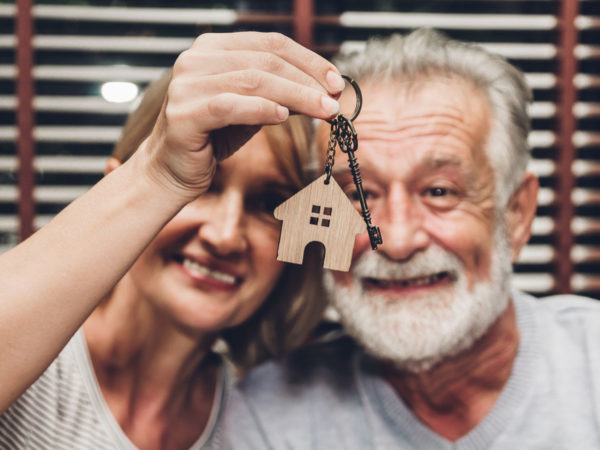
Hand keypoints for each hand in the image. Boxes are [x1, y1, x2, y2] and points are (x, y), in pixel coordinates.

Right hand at [141, 32, 344, 200]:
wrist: (173, 169)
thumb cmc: (214, 136)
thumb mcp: (254, 109)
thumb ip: (282, 94)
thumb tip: (325, 90)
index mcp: (213, 48)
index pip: (270, 43)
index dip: (308, 59)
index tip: (335, 80)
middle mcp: (197, 59)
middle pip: (265, 61)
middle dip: (307, 80)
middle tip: (334, 100)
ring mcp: (187, 85)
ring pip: (253, 81)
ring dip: (296, 96)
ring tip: (323, 111)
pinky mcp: (184, 114)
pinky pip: (230, 106)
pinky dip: (261, 109)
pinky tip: (284, 117)